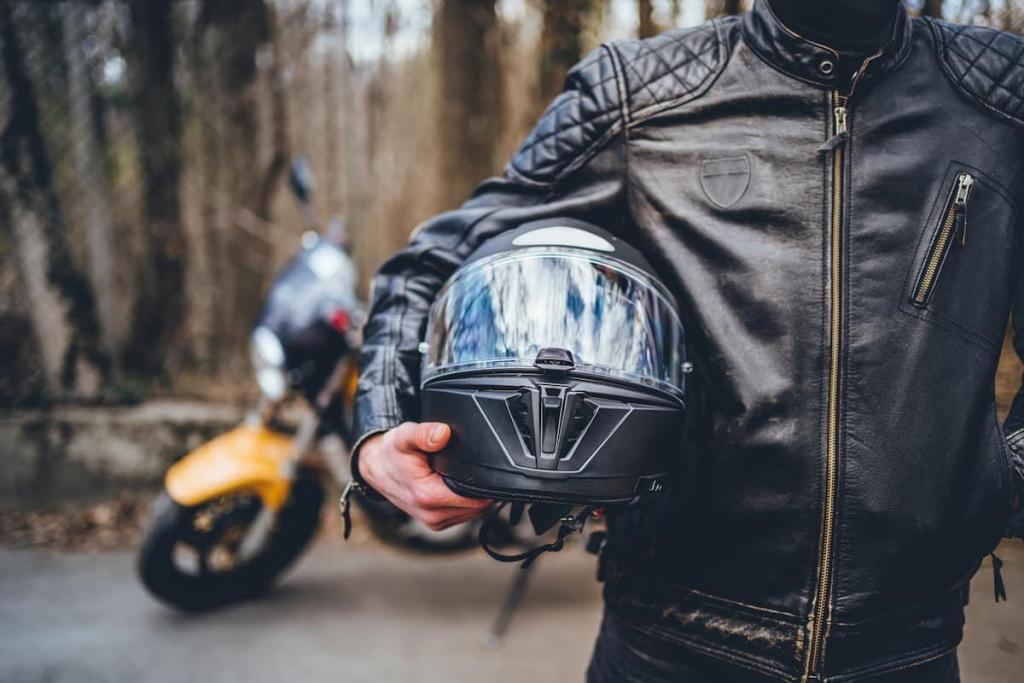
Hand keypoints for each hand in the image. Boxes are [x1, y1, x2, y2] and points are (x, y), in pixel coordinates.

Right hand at [357, 422, 491, 530]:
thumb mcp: (405, 436)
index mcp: (427, 497)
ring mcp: (435, 522)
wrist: (377, 468)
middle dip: (479, 487)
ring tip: (458, 475)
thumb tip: (443, 433)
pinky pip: (464, 515)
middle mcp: (432, 516)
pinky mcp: (437, 523)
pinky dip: (466, 501)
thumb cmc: (392, 453)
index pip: (475, 498)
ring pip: (473, 512)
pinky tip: (456, 485)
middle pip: (477, 506)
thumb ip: (425, 434)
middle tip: (467, 466)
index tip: (481, 465)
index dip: (483, 481)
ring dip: (473, 495)